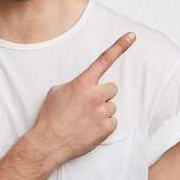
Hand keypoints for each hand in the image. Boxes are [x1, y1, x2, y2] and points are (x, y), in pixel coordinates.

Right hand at [30, 32, 135, 165]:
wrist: (48, 143)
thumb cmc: (50, 116)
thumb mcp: (57, 91)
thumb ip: (76, 84)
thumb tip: (85, 85)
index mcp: (82, 83)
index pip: (104, 60)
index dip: (120, 46)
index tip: (132, 36)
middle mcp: (94, 95)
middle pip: (112, 88)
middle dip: (103, 95)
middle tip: (88, 105)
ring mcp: (102, 112)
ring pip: (112, 106)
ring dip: (102, 111)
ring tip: (85, 119)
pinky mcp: (106, 128)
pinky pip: (113, 121)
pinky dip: (104, 125)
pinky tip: (90, 129)